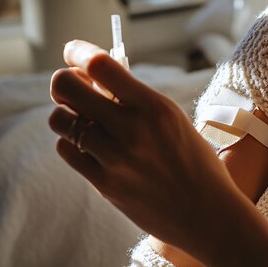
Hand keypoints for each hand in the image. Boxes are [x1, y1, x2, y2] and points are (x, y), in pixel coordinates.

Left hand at [49, 40, 245, 263]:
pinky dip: (74, 144)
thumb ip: (138, 101)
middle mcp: (131, 129)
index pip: (100, 64)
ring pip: (60, 120)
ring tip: (87, 123)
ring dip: (67, 116)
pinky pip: (67, 150)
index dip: (78, 52)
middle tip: (77, 91)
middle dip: (65, 82)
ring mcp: (115, 158)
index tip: (73, 53)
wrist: (208, 214)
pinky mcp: (104, 184)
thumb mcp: (175, 121)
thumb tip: (97, 81)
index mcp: (155, 107)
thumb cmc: (197, 163)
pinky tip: (92, 147)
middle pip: (66, 86)